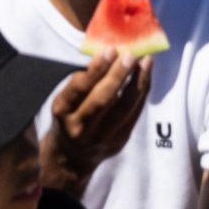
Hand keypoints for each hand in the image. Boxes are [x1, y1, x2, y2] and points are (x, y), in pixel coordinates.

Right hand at [41, 50, 151, 194]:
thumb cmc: (69, 117)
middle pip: (102, 100)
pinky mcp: (118, 142)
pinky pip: (133, 114)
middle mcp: (80, 128)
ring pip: (123, 109)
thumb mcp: (65, 100)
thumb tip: (108, 53)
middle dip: (118, 75)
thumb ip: (82, 81)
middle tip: (130, 55)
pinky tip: (146, 77)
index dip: (96, 69)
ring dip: (137, 83)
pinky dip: (141, 94)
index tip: (110, 50)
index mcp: (62, 112)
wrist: (71, 157)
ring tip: (146, 62)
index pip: (80, 88)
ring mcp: (101, 138)